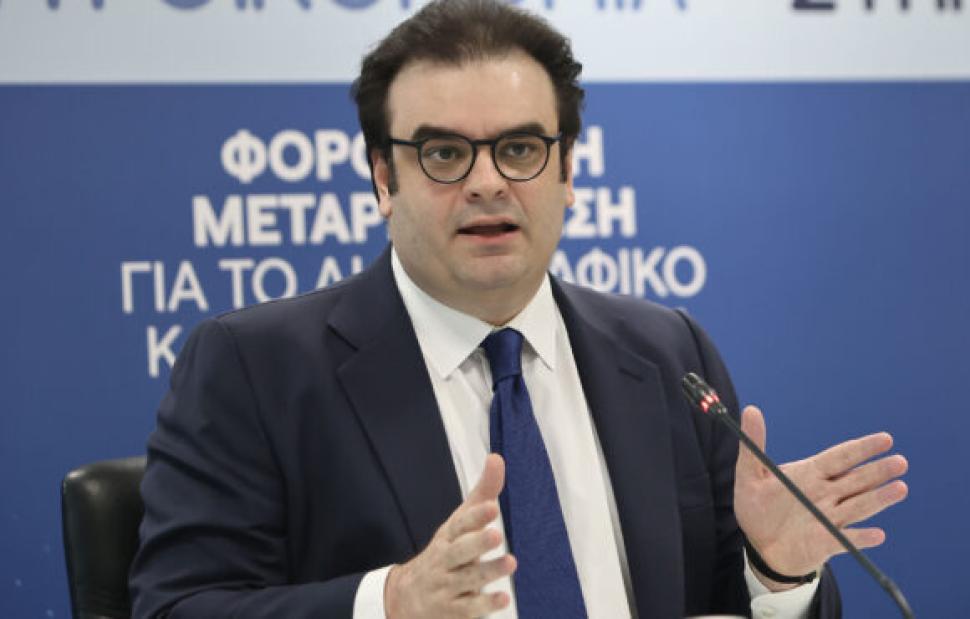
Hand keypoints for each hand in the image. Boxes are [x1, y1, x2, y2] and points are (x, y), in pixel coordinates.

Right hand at [385, 454, 516, 618]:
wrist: (404, 598)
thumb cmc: (445, 553)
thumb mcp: (460, 523)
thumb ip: (483, 493)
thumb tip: (497, 458)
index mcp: (448, 536)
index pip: (460, 524)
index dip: (475, 516)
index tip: (492, 507)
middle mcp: (446, 560)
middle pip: (460, 550)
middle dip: (477, 542)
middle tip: (497, 534)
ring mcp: (447, 586)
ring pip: (468, 578)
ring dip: (489, 571)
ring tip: (511, 562)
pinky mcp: (453, 611)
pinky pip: (469, 608)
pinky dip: (485, 604)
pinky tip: (502, 598)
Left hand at [733, 406, 908, 589]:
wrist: (759, 545)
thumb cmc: (757, 507)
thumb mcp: (750, 475)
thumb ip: (753, 444)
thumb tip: (750, 409)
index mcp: (811, 474)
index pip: (842, 457)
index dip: (863, 448)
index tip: (886, 440)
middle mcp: (826, 494)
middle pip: (857, 480)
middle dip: (878, 471)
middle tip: (900, 462)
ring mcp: (829, 518)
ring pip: (859, 505)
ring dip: (879, 498)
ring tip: (900, 489)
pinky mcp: (828, 542)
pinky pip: (847, 540)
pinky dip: (861, 538)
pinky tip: (877, 535)